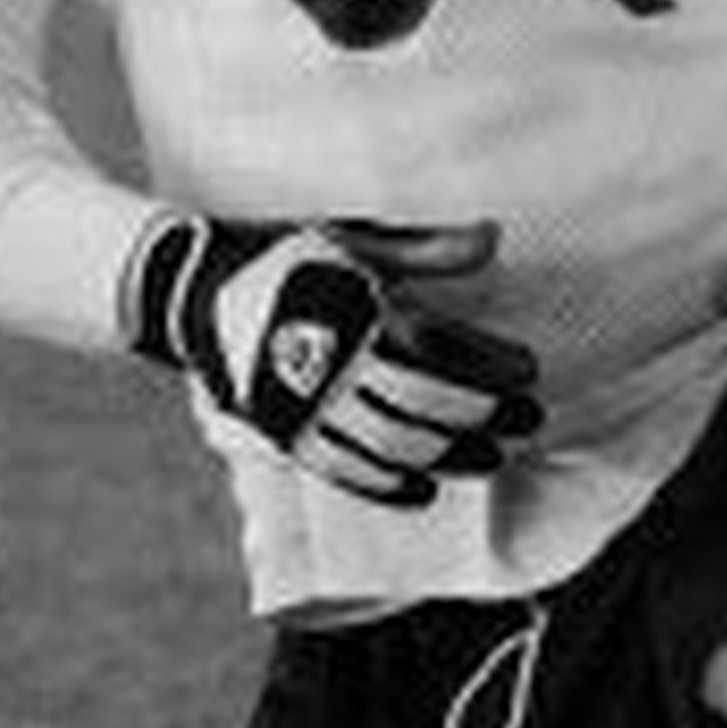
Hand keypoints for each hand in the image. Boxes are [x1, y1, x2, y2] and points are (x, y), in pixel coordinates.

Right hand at [123, 213, 542, 507]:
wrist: (196, 288)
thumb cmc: (290, 252)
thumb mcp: (358, 237)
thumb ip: (427, 248)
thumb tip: (496, 238)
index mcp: (357, 312)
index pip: (442, 350)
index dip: (492, 365)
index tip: (530, 370)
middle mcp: (334, 366)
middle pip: (427, 405)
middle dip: (486, 417)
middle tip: (530, 419)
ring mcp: (306, 408)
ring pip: (392, 447)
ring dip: (450, 458)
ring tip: (494, 459)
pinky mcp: (284, 436)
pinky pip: (343, 473)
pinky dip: (387, 487)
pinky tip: (424, 491)